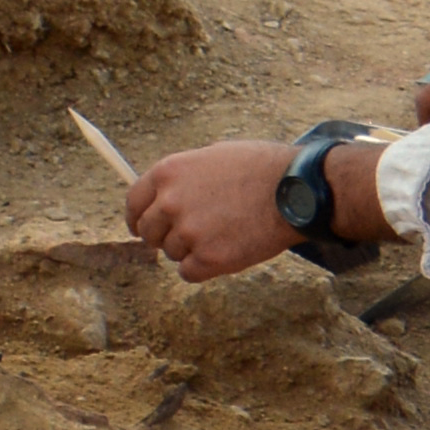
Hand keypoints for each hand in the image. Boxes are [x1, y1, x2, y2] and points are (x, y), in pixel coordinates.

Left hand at [123, 138, 299, 281]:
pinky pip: (189, 273)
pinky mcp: (210, 259)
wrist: (296, 190)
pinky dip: (202, 269)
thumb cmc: (261, 168)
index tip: (140, 228)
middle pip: (149, 232)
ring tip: (221, 236)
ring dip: (190, 250)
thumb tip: (167, 193)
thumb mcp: (212, 156)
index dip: (137, 218)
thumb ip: (183, 177)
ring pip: (172, 253)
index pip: (133, 202)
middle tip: (188, 236)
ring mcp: (189, 232)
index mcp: (167, 172)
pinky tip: (222, 255)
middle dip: (164, 236)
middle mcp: (170, 202)